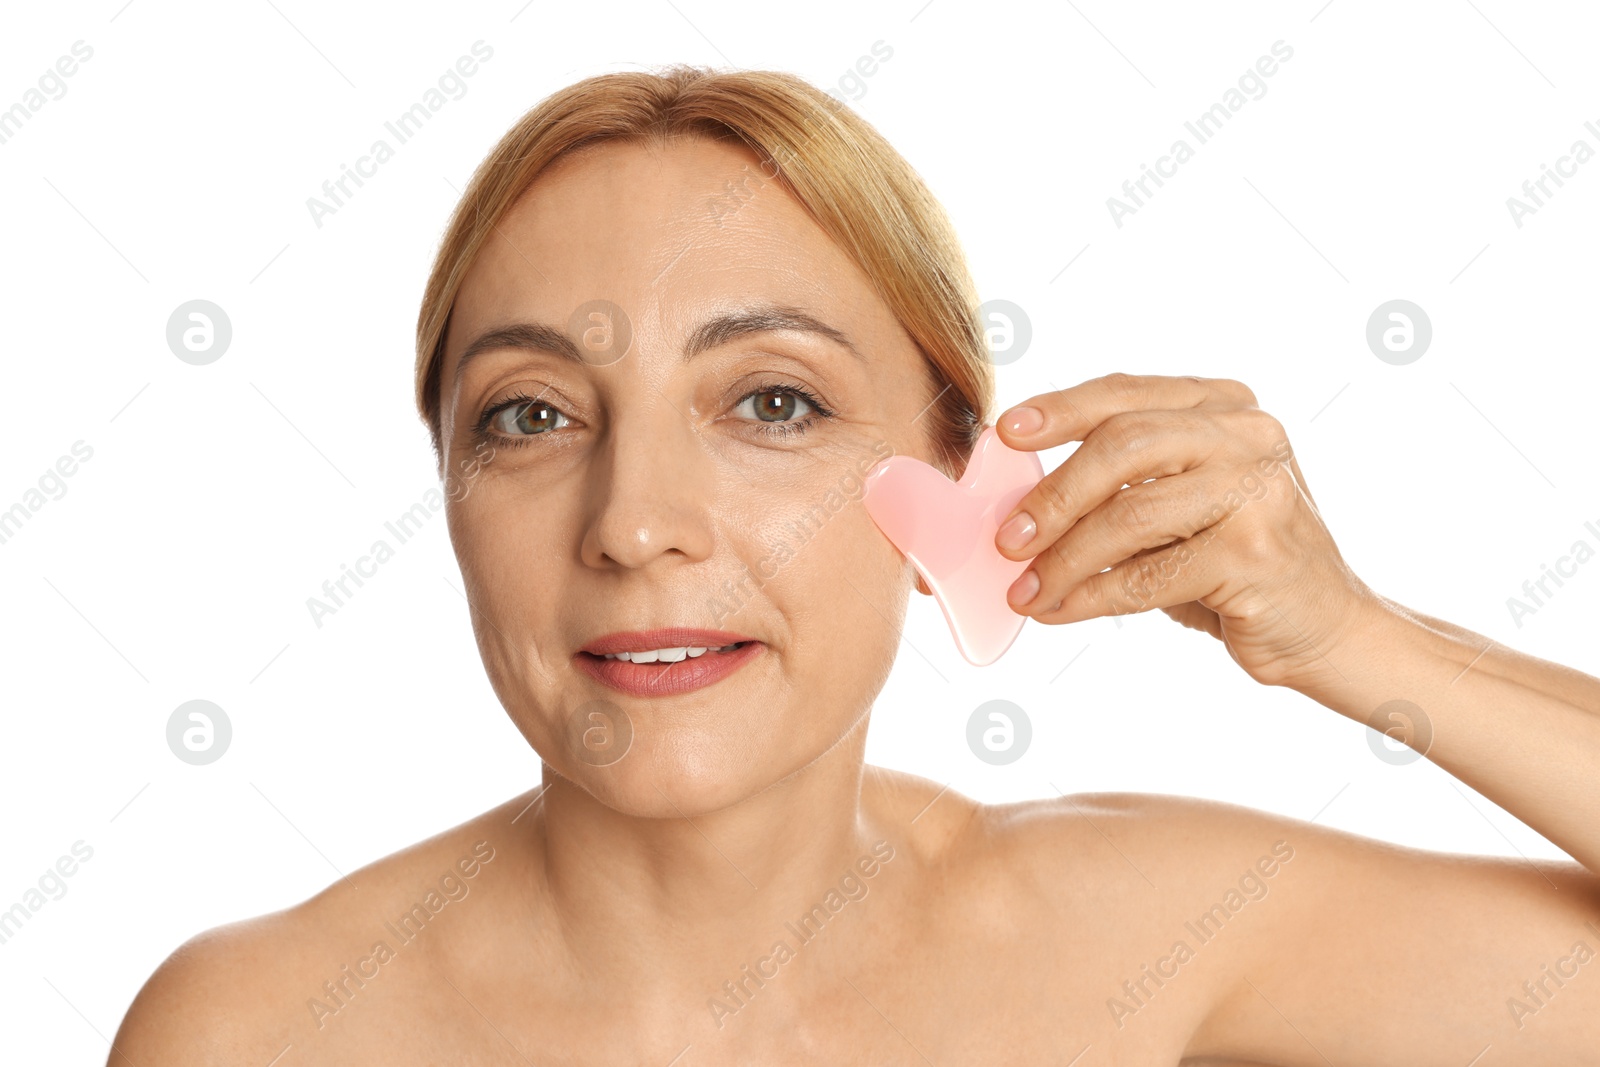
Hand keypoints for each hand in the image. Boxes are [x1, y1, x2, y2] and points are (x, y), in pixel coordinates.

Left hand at [992, 373, 1378, 691]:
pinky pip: (1149, 575)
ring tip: (1025, 589)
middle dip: (1053, 495)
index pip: (1126, 394)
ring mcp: (1259, 490)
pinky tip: (1059, 611)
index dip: (1060, 410)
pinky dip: (1092, 597)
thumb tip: (1015, 499)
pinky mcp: (1257, 554)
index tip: (1003, 433)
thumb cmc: (1232, 563)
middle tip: (1007, 538)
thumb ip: (1120, 484)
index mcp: (1223, 407)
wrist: (1327, 626)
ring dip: (1064, 559)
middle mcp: (1248, 434)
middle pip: (1124, 446)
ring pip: (1131, 516)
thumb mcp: (1180, 505)